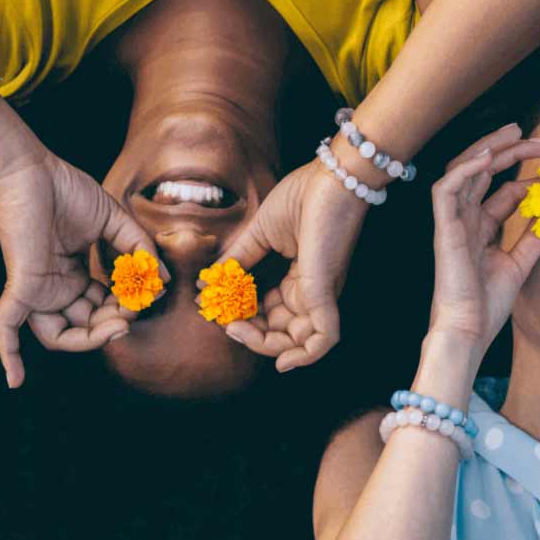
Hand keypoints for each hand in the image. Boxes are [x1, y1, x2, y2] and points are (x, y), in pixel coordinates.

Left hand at [0, 149, 167, 387]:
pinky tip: (15, 381)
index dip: (127, 307)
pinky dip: (10, 355)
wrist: (33, 171)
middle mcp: (57, 287)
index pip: (104, 306)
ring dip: (91, 339)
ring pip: (60, 335)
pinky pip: (9, 328)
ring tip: (119, 327)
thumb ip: (139, 249)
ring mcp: (38, 290)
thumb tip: (162, 279)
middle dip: (115, 324)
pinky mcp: (23, 287)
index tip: (148, 293)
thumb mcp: (116, 222)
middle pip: (87, 325)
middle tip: (135, 312)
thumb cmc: (67, 189)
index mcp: (75, 274)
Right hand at [210, 160, 368, 371]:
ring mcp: (321, 294)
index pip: (270, 313)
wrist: (331, 178)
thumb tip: (208, 284)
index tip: (216, 310)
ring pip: (298, 342)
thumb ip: (237, 260)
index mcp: (299, 280)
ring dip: (265, 345)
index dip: (243, 319)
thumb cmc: (301, 198)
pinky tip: (282, 362)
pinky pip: (324, 339)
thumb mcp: (259, 234)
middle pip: (281, 332)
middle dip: (250, 336)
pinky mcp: (326, 293)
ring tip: (237, 330)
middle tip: (225, 324)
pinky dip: (304, 356)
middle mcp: (312, 292)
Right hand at [428, 124, 539, 356]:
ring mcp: (452, 223)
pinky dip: (466, 170)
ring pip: (462, 171)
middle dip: (509, 151)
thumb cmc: (488, 304)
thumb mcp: (520, 264)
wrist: (469, 329)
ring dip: (487, 148)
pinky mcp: (444, 230)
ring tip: (516, 134)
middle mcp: (464, 221)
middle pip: (483, 172)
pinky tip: (489, 158)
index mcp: (480, 229)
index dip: (529, 178)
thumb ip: (535, 238)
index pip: (503, 191)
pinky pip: (446, 189)